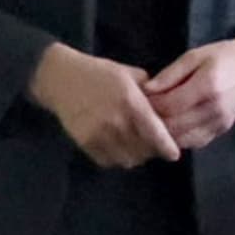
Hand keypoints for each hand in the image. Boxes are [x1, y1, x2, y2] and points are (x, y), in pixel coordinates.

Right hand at [30, 41, 176, 169]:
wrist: (61, 79)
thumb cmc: (100, 73)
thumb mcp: (131, 74)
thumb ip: (152, 92)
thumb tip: (171, 108)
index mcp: (131, 102)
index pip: (155, 133)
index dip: (167, 147)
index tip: (174, 154)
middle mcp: (115, 121)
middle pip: (143, 150)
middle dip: (153, 151)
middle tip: (156, 146)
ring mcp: (98, 134)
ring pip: (127, 159)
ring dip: (136, 156)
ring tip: (138, 147)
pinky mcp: (84, 142)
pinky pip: (108, 161)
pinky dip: (117, 158)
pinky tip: (120, 147)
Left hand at [145, 33, 234, 152]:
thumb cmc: (223, 56)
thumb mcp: (194, 55)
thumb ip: (170, 74)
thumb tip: (146, 90)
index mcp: (206, 86)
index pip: (168, 106)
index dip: (149, 106)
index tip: (138, 100)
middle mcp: (214, 108)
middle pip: (173, 126)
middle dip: (153, 122)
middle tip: (141, 114)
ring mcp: (219, 122)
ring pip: (182, 139)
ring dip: (164, 134)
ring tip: (153, 122)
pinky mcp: (222, 129)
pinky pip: (194, 142)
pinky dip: (179, 138)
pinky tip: (171, 128)